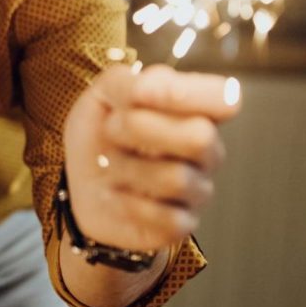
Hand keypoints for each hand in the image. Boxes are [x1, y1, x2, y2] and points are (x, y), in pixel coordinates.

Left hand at [63, 64, 240, 252]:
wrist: (80, 188)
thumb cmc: (99, 136)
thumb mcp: (102, 97)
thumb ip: (126, 82)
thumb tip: (150, 87)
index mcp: (195, 110)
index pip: (225, 98)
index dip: (185, 93)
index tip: (141, 91)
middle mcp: (206, 148)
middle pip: (200, 136)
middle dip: (142, 128)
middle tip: (111, 129)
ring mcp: (198, 188)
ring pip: (177, 178)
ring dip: (127, 167)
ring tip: (108, 163)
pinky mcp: (182, 224)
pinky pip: (167, 217)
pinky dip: (126, 202)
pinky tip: (114, 195)